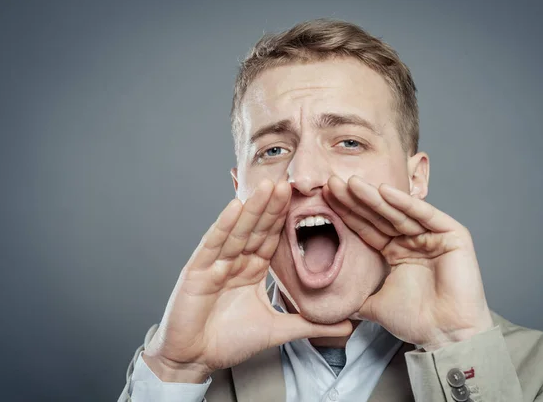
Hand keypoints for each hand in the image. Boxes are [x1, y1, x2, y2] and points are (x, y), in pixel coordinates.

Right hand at [143, 179, 351, 381]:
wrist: (194, 360)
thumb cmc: (228, 342)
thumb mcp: (278, 331)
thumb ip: (311, 325)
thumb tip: (348, 327)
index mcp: (252, 270)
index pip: (271, 238)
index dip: (284, 219)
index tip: (302, 198)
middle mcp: (234, 262)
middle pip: (256, 229)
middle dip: (272, 206)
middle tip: (288, 182)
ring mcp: (215, 263)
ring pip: (238, 231)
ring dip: (253, 208)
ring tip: (268, 186)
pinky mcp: (196, 271)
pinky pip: (213, 245)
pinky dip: (223, 226)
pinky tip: (235, 207)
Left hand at [323, 175, 492, 350]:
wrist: (445, 336)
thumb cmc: (416, 321)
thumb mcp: (375, 305)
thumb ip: (357, 298)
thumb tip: (334, 304)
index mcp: (397, 252)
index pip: (367, 227)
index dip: (347, 213)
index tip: (326, 198)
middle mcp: (413, 240)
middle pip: (379, 215)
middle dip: (356, 200)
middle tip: (332, 183)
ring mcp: (432, 236)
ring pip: (398, 212)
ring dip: (374, 196)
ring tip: (351, 183)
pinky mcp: (452, 235)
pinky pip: (425, 215)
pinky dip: (405, 203)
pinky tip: (384, 190)